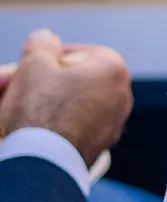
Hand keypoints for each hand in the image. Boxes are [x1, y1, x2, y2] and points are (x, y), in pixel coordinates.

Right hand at [0, 30, 132, 165]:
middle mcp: (121, 94)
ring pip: (69, 103)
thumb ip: (41, 45)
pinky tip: (25, 127)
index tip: (27, 66)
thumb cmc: (40, 110)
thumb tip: (46, 37)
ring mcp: (112, 122)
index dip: (46, 57)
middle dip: (38, 81)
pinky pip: (72, 125)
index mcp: (113, 67)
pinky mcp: (99, 144)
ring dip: (40, 101)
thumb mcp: (33, 65)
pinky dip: (51, 123)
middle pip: (71, 80)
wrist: (44, 163)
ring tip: (9, 105)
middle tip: (10, 85)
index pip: (76, 52)